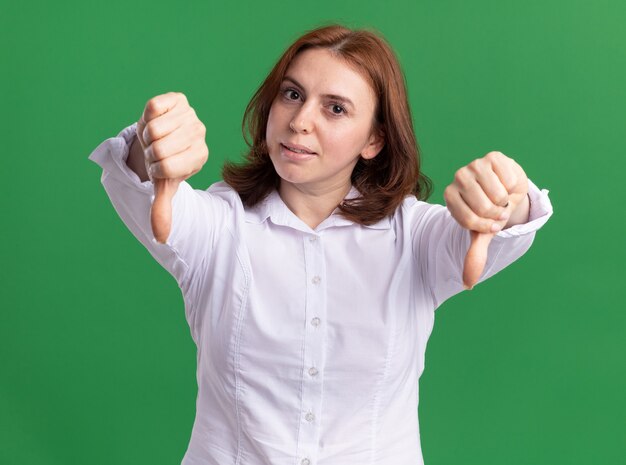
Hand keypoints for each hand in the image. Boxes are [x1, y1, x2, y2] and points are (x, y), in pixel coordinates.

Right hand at [136, 92, 208, 242]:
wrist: (159, 136)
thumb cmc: (163, 162)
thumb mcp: (163, 185)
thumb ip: (162, 209)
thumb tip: (161, 239)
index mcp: (199, 156)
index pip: (166, 167)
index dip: (154, 167)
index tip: (158, 165)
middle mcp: (200, 134)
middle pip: (159, 148)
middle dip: (149, 152)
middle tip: (155, 150)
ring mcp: (191, 115)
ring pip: (154, 128)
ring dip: (146, 135)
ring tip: (154, 137)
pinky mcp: (178, 99)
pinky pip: (153, 107)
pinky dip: (146, 116)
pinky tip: (154, 120)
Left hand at [443, 151, 528, 289]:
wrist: (507, 190)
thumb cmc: (490, 212)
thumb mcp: (482, 234)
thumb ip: (474, 255)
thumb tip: (467, 284)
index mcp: (450, 197)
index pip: (470, 220)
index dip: (486, 226)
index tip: (491, 223)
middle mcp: (458, 179)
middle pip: (484, 207)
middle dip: (497, 214)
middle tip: (498, 209)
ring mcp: (474, 165)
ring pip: (498, 194)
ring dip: (506, 200)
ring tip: (502, 197)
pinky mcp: (492, 157)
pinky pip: (508, 179)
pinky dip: (513, 186)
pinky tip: (507, 184)